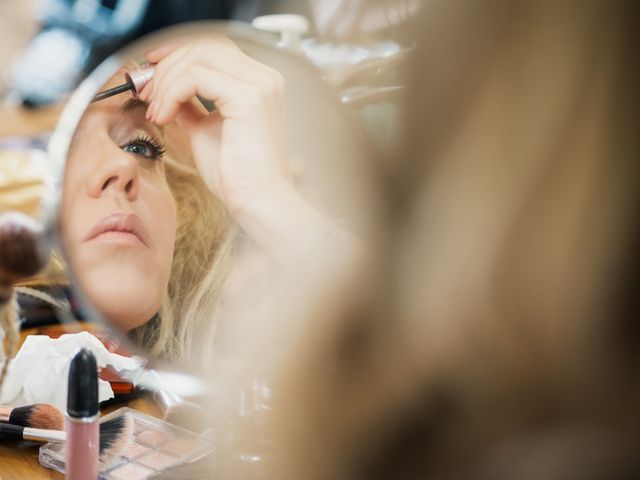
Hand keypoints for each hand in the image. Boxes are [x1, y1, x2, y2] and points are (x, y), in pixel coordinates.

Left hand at [139, 37, 293, 222]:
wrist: (258, 202)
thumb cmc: (237, 176)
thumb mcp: (204, 130)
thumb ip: (189, 106)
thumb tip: (165, 90)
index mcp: (259, 83)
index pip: (214, 48)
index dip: (177, 53)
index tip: (150, 70)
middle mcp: (264, 78)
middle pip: (204, 46)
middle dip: (166, 65)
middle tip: (145, 92)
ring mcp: (259, 85)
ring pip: (197, 57)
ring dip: (166, 80)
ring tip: (155, 109)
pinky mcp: (249, 98)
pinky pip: (196, 77)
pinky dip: (172, 93)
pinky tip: (164, 116)